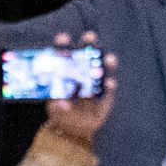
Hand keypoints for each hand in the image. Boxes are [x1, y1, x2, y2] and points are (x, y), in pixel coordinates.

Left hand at [45, 31, 116, 145]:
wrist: (74, 129)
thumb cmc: (61, 113)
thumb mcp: (54, 110)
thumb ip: (57, 106)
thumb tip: (62, 103)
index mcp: (66, 70)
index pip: (64, 52)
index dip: (63, 44)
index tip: (63, 38)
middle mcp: (82, 71)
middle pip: (87, 52)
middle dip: (89, 42)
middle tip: (89, 36)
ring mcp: (95, 81)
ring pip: (103, 66)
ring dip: (106, 60)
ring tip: (108, 59)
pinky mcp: (105, 94)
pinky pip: (109, 87)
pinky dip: (110, 84)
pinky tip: (110, 83)